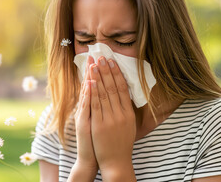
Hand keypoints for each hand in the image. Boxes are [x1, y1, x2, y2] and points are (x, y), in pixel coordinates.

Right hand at [73, 55, 97, 174]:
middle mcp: (86, 109)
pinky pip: (87, 105)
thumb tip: (107, 95)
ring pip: (87, 92)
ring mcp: (84, 115)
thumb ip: (101, 108)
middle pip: (89, 86)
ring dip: (90, 77)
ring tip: (92, 63)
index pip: (93, 86)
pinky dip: (88, 94)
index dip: (95, 72)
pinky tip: (89, 83)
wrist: (92, 158)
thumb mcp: (99, 121)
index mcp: (91, 108)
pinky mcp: (83, 122)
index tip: (98, 59)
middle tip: (94, 55)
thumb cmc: (98, 140)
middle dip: (92, 70)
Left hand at [89, 56, 135, 179]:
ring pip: (104, 94)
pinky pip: (97, 105)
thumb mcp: (129, 125)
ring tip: (94, 64)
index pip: (123, 88)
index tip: (112, 61)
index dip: (117, 74)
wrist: (117, 162)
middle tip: (102, 57)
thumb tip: (124, 96)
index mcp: (128, 113)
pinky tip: (91, 82)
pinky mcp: (100, 125)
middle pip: (114, 88)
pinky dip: (94, 93)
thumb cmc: (122, 144)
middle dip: (106, 71)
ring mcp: (110, 119)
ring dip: (99, 77)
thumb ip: (126, 111)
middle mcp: (121, 114)